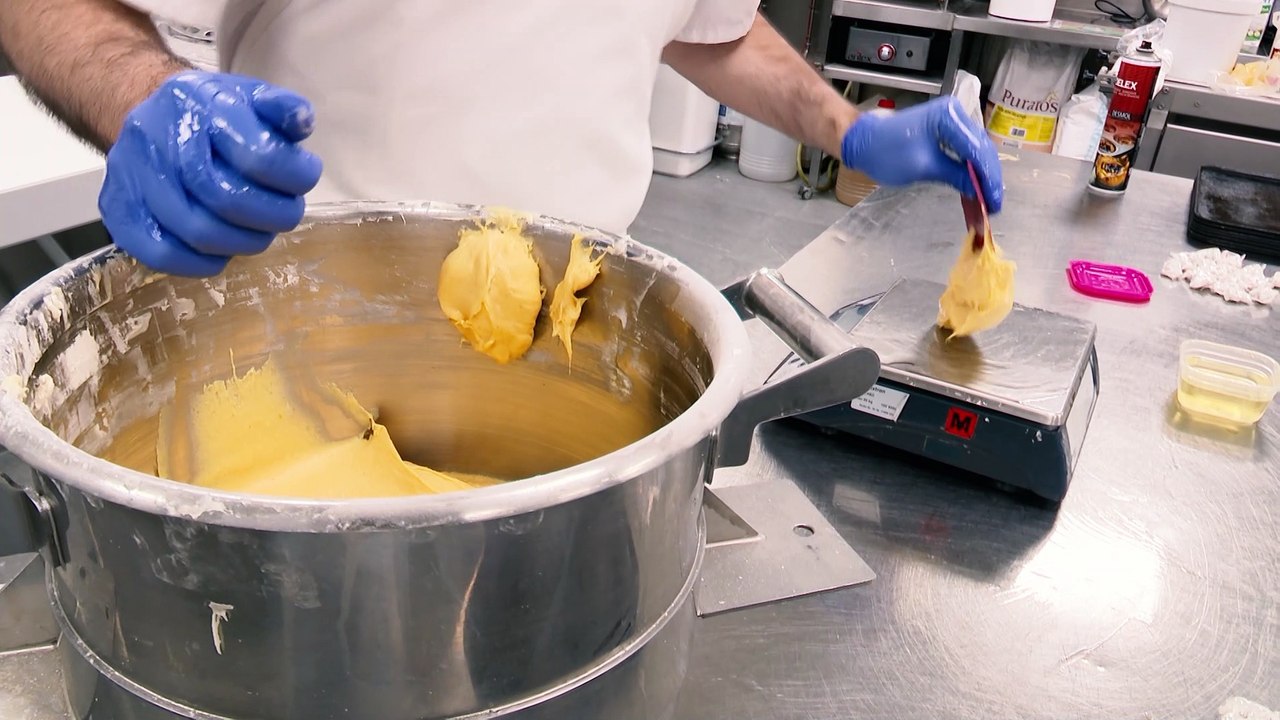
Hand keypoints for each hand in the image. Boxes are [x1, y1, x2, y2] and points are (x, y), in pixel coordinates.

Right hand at [99, 71, 322, 276]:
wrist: (152, 115)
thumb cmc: (212, 114)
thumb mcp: (251, 95)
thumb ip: (283, 108)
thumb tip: (302, 120)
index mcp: (199, 105)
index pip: (259, 156)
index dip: (295, 176)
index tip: (305, 177)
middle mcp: (158, 139)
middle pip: (228, 200)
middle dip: (273, 216)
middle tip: (286, 213)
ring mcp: (133, 177)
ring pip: (198, 231)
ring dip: (243, 243)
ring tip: (258, 231)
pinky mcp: (119, 212)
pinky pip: (162, 253)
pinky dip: (201, 263)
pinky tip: (222, 250)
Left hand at [840, 96, 1002, 212]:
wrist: (863, 141)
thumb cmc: (886, 151)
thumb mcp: (923, 167)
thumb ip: (955, 176)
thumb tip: (979, 190)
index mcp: (949, 116)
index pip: (977, 149)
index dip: (988, 178)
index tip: (994, 201)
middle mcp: (955, 112)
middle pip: (981, 148)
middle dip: (988, 177)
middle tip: (993, 204)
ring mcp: (952, 120)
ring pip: (976, 150)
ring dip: (982, 174)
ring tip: (987, 199)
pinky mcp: (946, 129)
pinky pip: (965, 150)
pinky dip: (970, 168)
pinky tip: (975, 186)